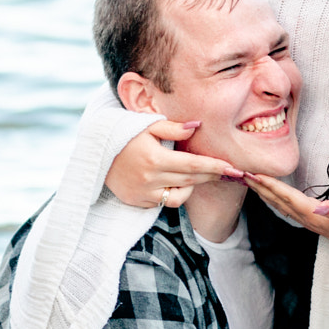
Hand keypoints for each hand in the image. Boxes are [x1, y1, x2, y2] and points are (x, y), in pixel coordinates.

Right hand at [105, 120, 244, 209]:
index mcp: (155, 159)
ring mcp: (144, 194)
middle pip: (191, 181)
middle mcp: (151, 179)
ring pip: (180, 196)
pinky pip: (164, 202)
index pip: (193, 165)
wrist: (95, 153)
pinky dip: (173, 193)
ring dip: (192, 187)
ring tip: (196, 174)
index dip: (214, 166)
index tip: (233, 167)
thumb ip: (173, 128)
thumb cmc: (124, 135)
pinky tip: (174, 181)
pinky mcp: (138, 202)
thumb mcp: (146, 126)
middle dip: (211, 176)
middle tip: (229, 171)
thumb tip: (197, 126)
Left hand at [243, 173, 328, 245]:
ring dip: (264, 192)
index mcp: (314, 215)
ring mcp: (307, 222)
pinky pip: (286, 209)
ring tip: (250, 181)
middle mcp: (307, 219)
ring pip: (280, 205)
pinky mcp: (311, 222)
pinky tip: (269, 195)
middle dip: (260, 187)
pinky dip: (274, 199)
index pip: (288, 197)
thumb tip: (320, 208)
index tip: (254, 175)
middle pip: (278, 201)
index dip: (271, 185)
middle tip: (242, 173)